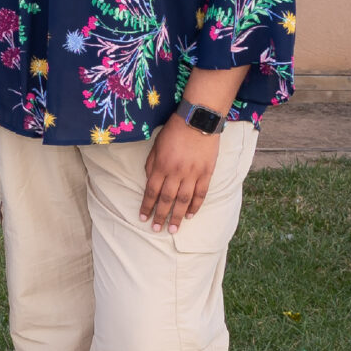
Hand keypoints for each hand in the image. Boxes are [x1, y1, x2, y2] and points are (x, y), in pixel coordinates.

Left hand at [138, 113, 219, 231]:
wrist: (198, 120)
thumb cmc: (173, 132)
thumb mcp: (155, 147)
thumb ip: (152, 166)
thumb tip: (150, 182)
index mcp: (161, 166)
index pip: (151, 192)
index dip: (146, 206)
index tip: (143, 218)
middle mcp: (176, 173)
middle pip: (166, 200)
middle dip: (160, 216)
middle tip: (157, 230)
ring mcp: (192, 174)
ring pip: (183, 200)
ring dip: (178, 216)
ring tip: (173, 229)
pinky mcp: (206, 173)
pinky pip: (200, 193)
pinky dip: (195, 206)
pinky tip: (190, 215)